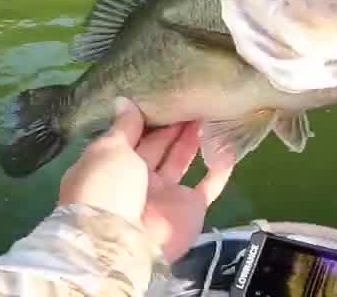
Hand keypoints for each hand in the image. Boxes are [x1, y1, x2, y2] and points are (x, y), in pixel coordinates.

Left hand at [58, 97, 232, 261]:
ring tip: (206, 111)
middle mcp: (135, 180)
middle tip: (189, 98)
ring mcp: (164, 195)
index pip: (127, 137)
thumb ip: (123, 126)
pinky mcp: (189, 209)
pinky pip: (208, 185)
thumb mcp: (108, 150)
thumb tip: (124, 100)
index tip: (159, 94)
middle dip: (170, 124)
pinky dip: (220, 169)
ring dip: (191, 139)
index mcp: (109, 165)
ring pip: (180, 161)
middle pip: (156, 147)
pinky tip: (230, 146)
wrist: (122, 242)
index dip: (142, 117)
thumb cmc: (106, 187)